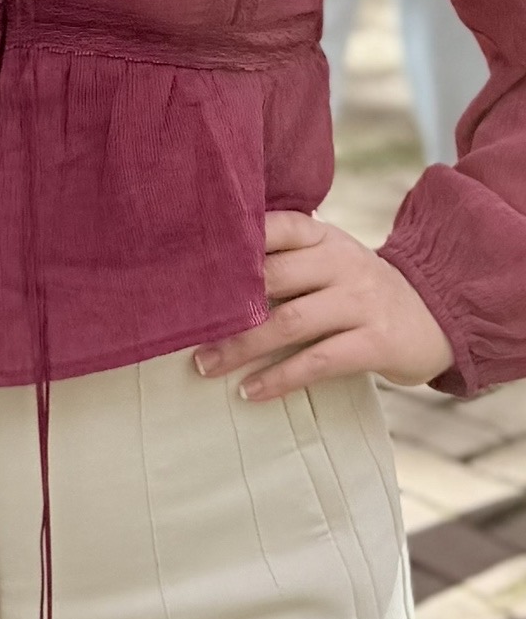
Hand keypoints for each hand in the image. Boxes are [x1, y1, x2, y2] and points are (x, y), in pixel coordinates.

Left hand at [191, 209, 454, 401]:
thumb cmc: (357, 288)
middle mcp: (342, 262)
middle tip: (181, 324)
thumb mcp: (328, 260)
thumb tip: (205, 274)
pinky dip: (279, 378)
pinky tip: (249, 392)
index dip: (229, 241)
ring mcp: (361, 302)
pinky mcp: (377, 343)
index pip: (272, 226)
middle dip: (222, 304)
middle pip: (270, 278)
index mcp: (323, 237)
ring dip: (240, 347)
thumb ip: (282, 259)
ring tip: (204, 365)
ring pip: (288, 322)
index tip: (184, 260)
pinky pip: (319, 361)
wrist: (438, 316)